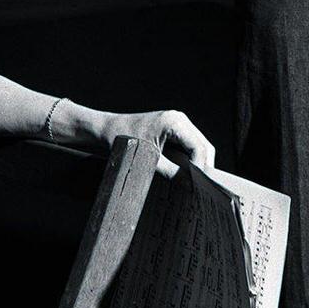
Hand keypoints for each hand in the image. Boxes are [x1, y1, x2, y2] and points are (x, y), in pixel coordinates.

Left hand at [94, 108, 215, 180]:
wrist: (104, 130)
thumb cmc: (122, 142)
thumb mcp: (147, 161)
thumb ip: (171, 173)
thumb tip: (190, 187)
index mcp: (174, 122)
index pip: (199, 147)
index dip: (201, 168)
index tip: (198, 187)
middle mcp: (179, 119)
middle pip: (203, 145)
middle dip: (203, 166)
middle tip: (202, 188)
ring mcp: (176, 122)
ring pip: (198, 144)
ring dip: (197, 162)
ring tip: (194, 182)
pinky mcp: (172, 128)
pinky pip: (188, 144)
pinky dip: (190, 158)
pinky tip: (185, 173)